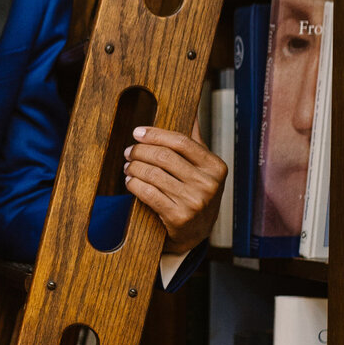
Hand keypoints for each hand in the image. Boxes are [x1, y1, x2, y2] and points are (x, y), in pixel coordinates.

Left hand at [123, 122, 226, 254]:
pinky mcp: (178, 217)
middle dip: (140, 151)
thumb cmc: (196, 193)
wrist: (195, 233)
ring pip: (153, 174)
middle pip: (164, 157)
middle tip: (128, 151)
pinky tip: (130, 181)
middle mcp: (208, 184)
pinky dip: (134, 184)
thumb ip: (195, 142)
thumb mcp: (203, 169)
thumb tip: (192, 111)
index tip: (137, 132)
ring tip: (127, 165)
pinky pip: (148, 193)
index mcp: (216, 166)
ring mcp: (194, 202)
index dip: (155, 134)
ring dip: (134, 167)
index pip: (181, 142)